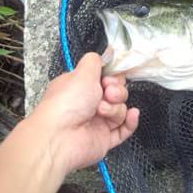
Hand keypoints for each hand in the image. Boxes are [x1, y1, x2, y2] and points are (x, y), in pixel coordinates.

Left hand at [27, 52, 138, 175]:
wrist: (60, 137)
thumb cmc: (66, 103)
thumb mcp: (82, 72)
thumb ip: (96, 61)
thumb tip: (106, 54)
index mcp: (80, 87)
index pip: (106, 79)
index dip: (112, 77)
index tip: (109, 78)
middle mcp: (88, 104)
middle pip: (116, 93)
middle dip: (116, 92)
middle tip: (107, 93)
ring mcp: (97, 122)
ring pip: (120, 110)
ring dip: (115, 108)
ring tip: (102, 111)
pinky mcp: (104, 139)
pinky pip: (124, 129)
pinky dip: (130, 122)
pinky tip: (132, 115)